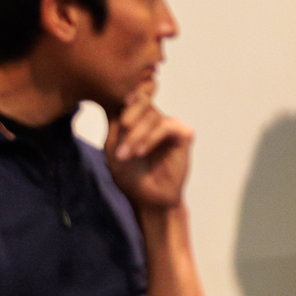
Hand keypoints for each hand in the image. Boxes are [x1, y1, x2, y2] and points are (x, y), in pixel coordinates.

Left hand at [105, 82, 192, 212]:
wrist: (148, 199)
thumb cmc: (130, 176)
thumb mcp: (112, 149)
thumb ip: (114, 124)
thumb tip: (120, 100)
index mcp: (137, 118)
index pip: (131, 96)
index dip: (123, 100)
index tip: (113, 120)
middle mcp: (154, 118)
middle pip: (141, 101)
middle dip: (128, 119)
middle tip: (120, 138)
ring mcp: (170, 125)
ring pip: (153, 116)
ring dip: (135, 136)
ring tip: (125, 156)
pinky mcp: (184, 134)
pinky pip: (166, 126)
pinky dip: (151, 138)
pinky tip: (141, 152)